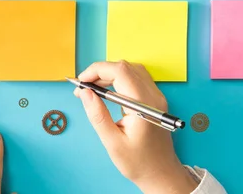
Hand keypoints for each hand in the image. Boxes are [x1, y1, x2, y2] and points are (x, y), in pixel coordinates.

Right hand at [74, 61, 197, 193]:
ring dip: (109, 74)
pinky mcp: (154, 99)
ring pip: (131, 70)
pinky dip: (118, 79)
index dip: (97, 70)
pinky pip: (136, 78)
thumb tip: (85, 92)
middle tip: (83, 89)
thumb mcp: (113, 142)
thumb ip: (98, 115)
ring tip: (93, 90)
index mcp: (144, 104)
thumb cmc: (139, 163)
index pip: (120, 71)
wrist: (161, 174)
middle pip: (125, 68)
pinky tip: (107, 92)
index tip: (81, 82)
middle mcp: (153, 95)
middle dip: (100, 72)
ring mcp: (156, 96)